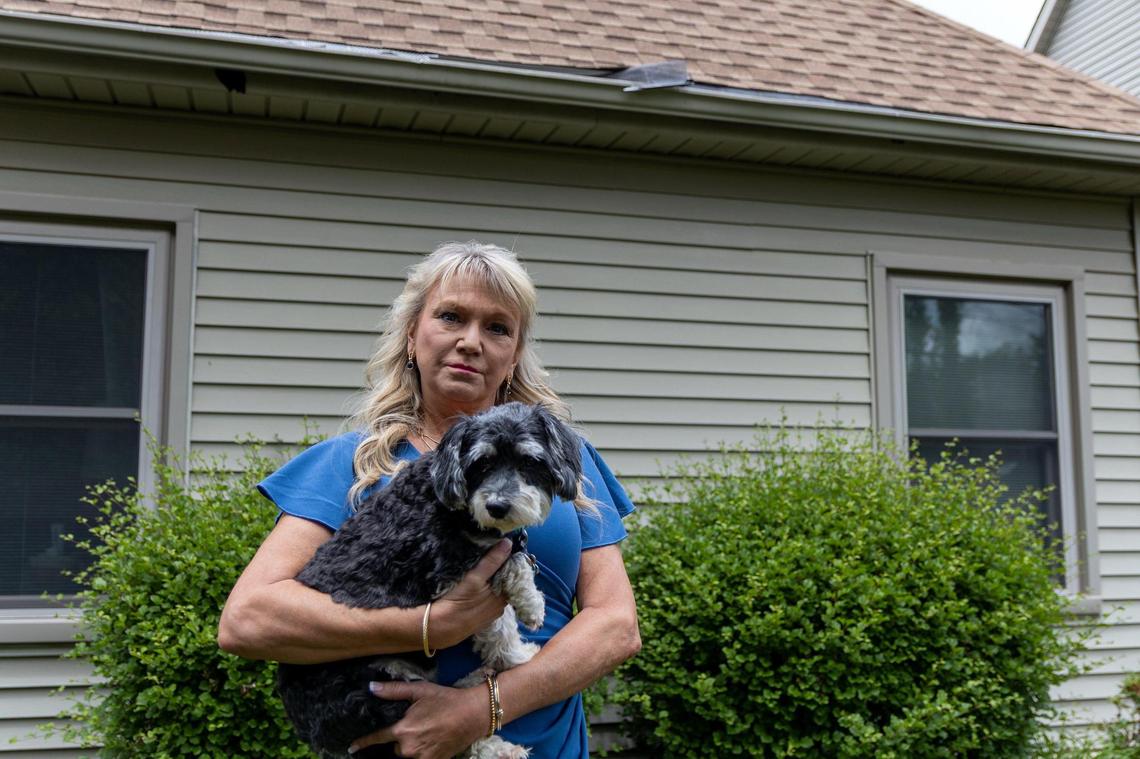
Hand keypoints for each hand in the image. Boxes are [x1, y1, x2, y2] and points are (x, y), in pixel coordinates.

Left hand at [349, 680, 485, 757]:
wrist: (474, 714)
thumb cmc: (446, 699)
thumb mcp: (419, 690)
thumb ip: (393, 690)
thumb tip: (371, 688)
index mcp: (403, 730)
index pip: (377, 739)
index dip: (363, 743)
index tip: (352, 748)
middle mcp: (409, 748)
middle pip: (396, 748)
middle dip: (401, 739)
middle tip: (416, 725)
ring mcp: (422, 758)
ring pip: (408, 755)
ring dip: (411, 747)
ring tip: (426, 733)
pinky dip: (422, 752)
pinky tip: (432, 741)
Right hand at [431, 539, 511, 647]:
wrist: (440, 627)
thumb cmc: (459, 601)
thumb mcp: (475, 578)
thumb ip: (492, 561)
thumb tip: (508, 543)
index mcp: (504, 597)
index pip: (512, 576)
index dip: (508, 563)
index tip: (501, 550)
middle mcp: (500, 608)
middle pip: (504, 585)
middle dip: (499, 572)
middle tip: (489, 556)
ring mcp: (489, 614)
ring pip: (494, 593)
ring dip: (490, 582)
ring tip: (480, 570)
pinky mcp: (479, 618)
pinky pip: (486, 601)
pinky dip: (484, 593)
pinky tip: (474, 587)